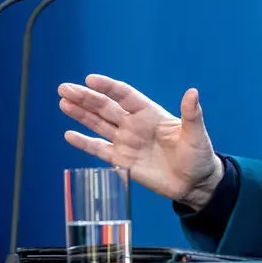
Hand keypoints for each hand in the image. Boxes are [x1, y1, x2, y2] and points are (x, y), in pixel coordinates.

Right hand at [58, 74, 223, 210]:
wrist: (194, 184)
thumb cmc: (198, 156)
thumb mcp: (196, 134)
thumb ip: (191, 114)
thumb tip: (192, 93)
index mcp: (150, 113)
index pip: (124, 95)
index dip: (108, 87)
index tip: (90, 79)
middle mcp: (134, 124)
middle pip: (105, 107)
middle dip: (85, 98)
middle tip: (64, 88)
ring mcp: (127, 142)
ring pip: (99, 124)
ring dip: (80, 114)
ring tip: (62, 103)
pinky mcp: (122, 161)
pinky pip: (100, 149)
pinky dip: (84, 143)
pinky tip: (69, 135)